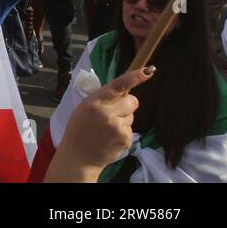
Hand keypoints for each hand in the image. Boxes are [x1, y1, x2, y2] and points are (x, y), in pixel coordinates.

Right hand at [48, 66, 152, 181]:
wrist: (78, 156)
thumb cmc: (79, 129)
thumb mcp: (84, 108)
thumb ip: (102, 99)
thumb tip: (122, 91)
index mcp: (94, 102)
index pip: (117, 86)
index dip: (134, 77)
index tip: (148, 71)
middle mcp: (106, 113)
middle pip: (132, 101)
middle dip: (128, 104)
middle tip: (114, 112)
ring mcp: (117, 127)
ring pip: (131, 116)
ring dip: (123, 119)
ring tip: (107, 129)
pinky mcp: (125, 138)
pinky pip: (130, 129)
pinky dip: (123, 132)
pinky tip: (111, 138)